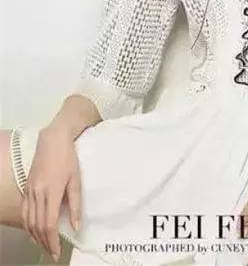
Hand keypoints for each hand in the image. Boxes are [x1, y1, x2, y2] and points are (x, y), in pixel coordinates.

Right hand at [21, 125, 81, 261]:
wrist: (53, 140)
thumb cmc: (68, 158)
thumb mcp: (76, 179)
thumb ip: (76, 203)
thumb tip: (75, 225)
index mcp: (51, 191)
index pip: (48, 223)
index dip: (52, 240)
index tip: (56, 252)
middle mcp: (37, 193)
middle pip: (37, 225)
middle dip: (44, 242)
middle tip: (51, 253)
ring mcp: (30, 190)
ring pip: (29, 220)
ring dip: (35, 236)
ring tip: (44, 246)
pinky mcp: (27, 187)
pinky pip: (24, 211)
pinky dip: (27, 225)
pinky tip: (33, 231)